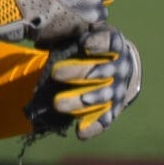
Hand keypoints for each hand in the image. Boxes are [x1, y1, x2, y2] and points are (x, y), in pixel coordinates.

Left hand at [24, 27, 141, 139]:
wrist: (120, 65)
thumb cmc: (92, 45)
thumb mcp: (85, 32)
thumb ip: (71, 31)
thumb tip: (43, 36)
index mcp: (114, 45)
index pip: (110, 42)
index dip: (99, 43)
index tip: (84, 44)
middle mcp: (119, 68)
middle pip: (101, 71)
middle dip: (79, 72)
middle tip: (55, 73)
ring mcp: (118, 89)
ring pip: (101, 97)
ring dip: (80, 101)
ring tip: (58, 105)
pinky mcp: (115, 108)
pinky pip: (105, 119)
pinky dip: (94, 126)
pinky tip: (80, 133)